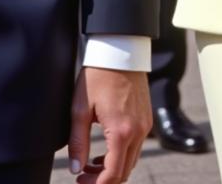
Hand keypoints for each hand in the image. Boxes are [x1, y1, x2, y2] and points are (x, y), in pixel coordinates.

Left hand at [68, 67, 150, 182]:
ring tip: (91, 164)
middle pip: (124, 172)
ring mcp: (145, 124)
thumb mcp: (80, 110)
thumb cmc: (98, 76)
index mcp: (122, 131)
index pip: (112, 174)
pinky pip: (137, 146)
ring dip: (113, 168)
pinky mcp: (146, 117)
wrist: (120, 50)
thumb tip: (75, 169)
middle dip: (103, 180)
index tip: (79, 181)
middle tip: (82, 175)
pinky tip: (106, 150)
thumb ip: (77, 143)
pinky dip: (122, 155)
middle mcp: (138, 130)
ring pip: (132, 160)